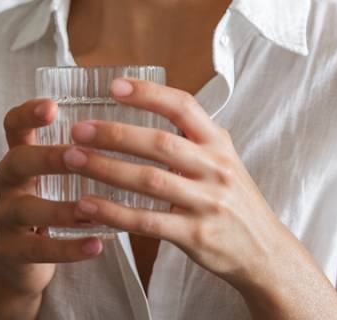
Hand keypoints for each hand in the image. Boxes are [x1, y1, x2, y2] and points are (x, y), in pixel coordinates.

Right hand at [0, 98, 105, 296]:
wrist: (22, 258)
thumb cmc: (51, 200)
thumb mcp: (56, 173)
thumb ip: (81, 150)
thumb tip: (137, 122)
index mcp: (19, 154)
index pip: (14, 125)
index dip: (28, 113)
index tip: (53, 106)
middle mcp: (6, 180)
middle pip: (17, 161)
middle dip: (47, 157)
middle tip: (77, 154)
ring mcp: (3, 216)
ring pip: (25, 210)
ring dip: (59, 209)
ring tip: (90, 209)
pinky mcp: (9, 251)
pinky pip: (37, 251)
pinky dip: (68, 249)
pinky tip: (96, 246)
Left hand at [59, 77, 292, 291]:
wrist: (264, 251)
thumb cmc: (233, 200)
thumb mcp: (223, 159)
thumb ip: (192, 137)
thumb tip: (149, 105)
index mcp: (219, 142)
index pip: (183, 106)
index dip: (148, 93)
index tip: (114, 85)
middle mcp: (215, 167)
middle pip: (159, 142)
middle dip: (115, 134)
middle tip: (78, 130)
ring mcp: (206, 202)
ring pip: (149, 180)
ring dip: (105, 168)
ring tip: (72, 160)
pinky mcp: (194, 235)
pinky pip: (147, 220)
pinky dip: (113, 212)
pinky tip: (86, 205)